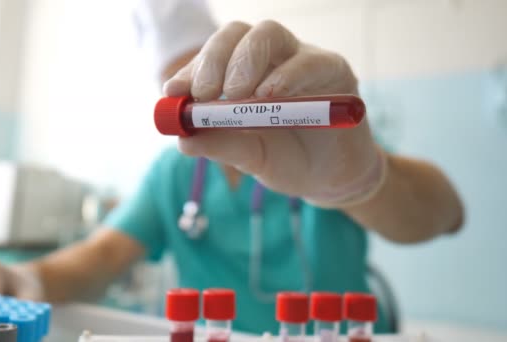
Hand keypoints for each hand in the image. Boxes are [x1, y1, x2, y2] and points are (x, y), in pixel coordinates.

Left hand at [163, 20, 386, 207]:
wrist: (331, 178)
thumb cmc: (287, 160)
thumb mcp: (248, 157)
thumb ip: (219, 145)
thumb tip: (182, 139)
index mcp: (243, 74)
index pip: (213, 55)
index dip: (191, 69)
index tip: (173, 92)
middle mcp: (270, 60)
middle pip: (237, 33)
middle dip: (214, 58)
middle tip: (204, 93)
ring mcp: (300, 60)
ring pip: (268, 34)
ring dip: (245, 60)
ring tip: (236, 95)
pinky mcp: (333, 70)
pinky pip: (309, 61)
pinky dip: (287, 75)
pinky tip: (270, 95)